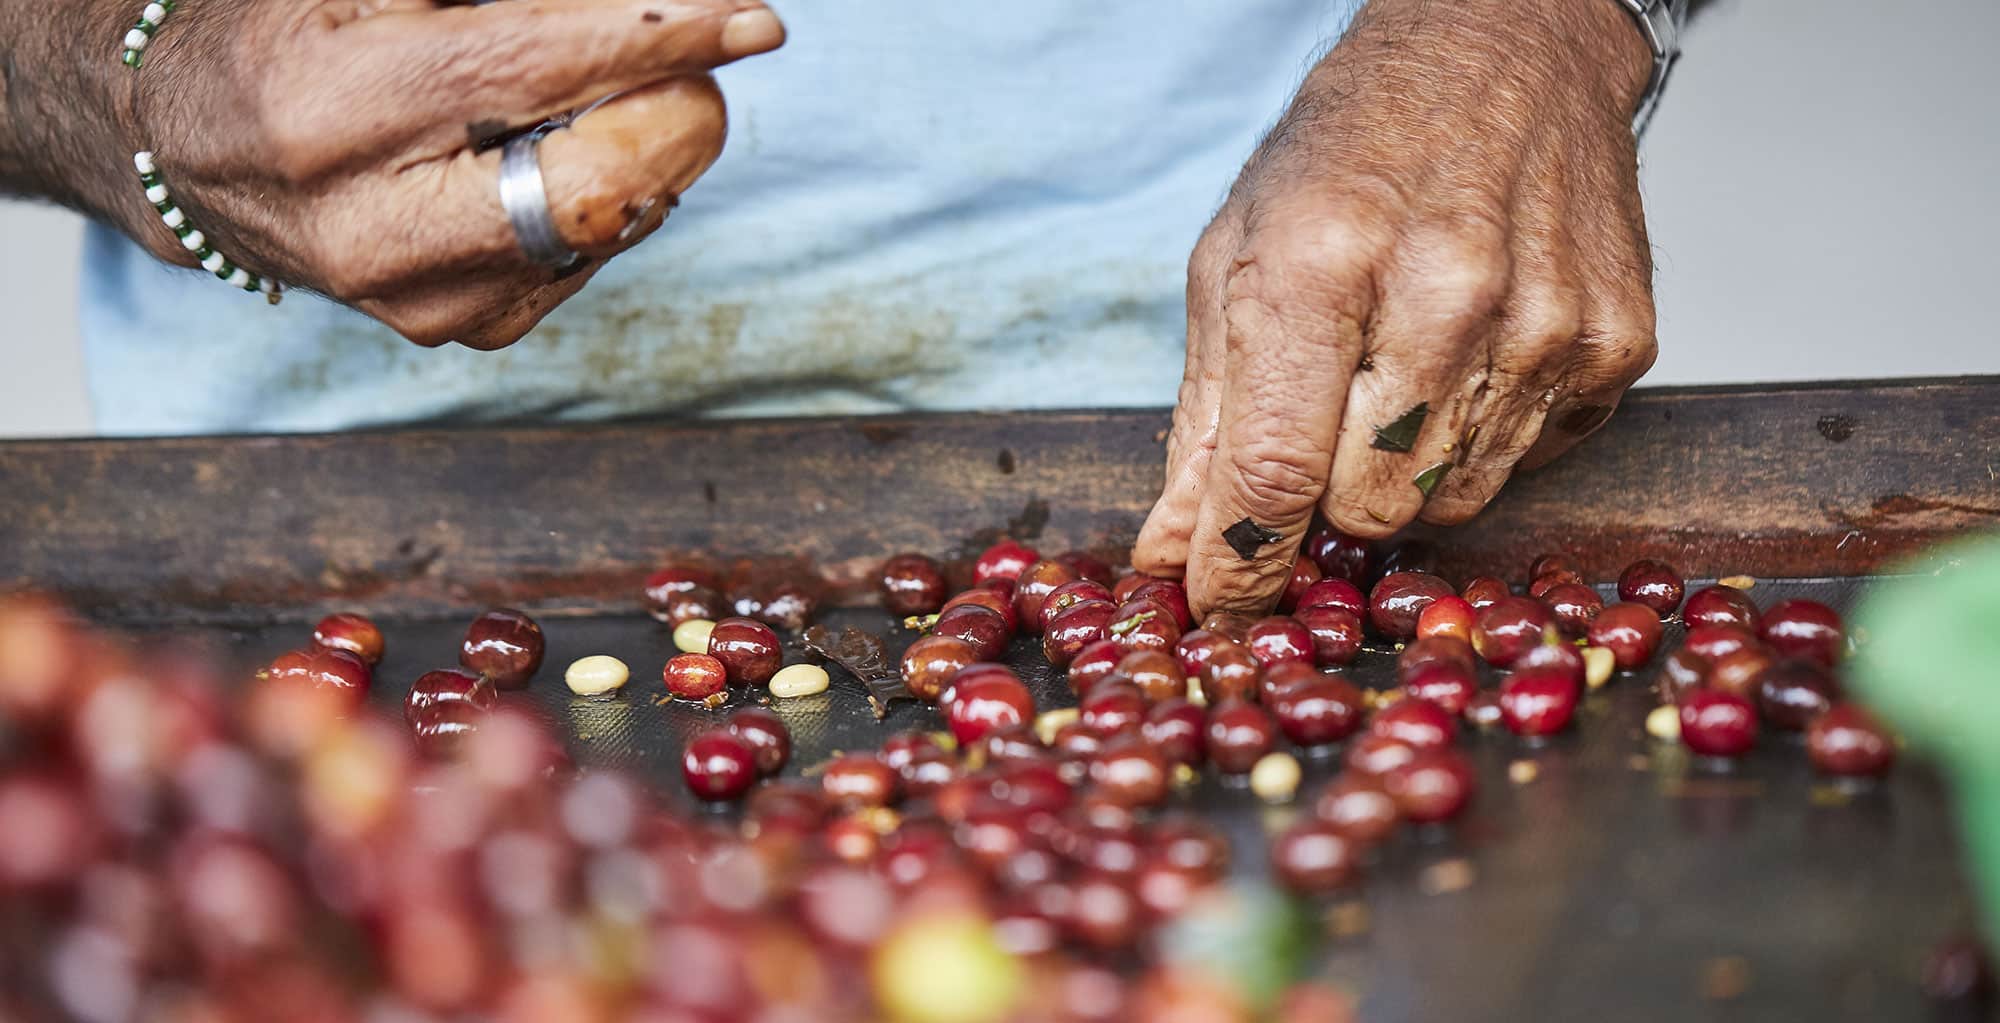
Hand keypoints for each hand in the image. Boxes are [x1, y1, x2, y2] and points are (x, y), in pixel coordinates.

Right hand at [106, 0, 780, 347]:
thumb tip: (650, 4)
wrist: (189, 151)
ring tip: (621, 100)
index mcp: (334, 107)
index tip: (755, 22)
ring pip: (605, 231)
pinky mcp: (455, 330)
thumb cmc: (291, 34)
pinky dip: (613, 200)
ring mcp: (415, 296)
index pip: (536, 69)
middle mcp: (368, 224)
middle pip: (590, 188)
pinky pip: (586, 261)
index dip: (661, 40)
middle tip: (701, 62)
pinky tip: (575, 157)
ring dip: (650, 154)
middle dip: (675, 116)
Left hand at [1132, 0, 1659, 615]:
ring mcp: (1546, 321)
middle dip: (1325, 498)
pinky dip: (1482, 437)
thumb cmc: (1352, 151)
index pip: (1274, 467)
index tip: (1216, 602)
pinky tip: (1470, 354)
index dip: (1237, 561)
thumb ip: (1204, 420)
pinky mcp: (1617, 343)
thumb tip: (1173, 553)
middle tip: (1322, 427)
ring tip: (1399, 370)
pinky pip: (1527, 463)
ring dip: (1405, 470)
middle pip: (1366, 507)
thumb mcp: (1236, 257)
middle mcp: (1445, 292)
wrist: (1505, 50)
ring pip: (1449, 502)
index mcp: (1321, 260)